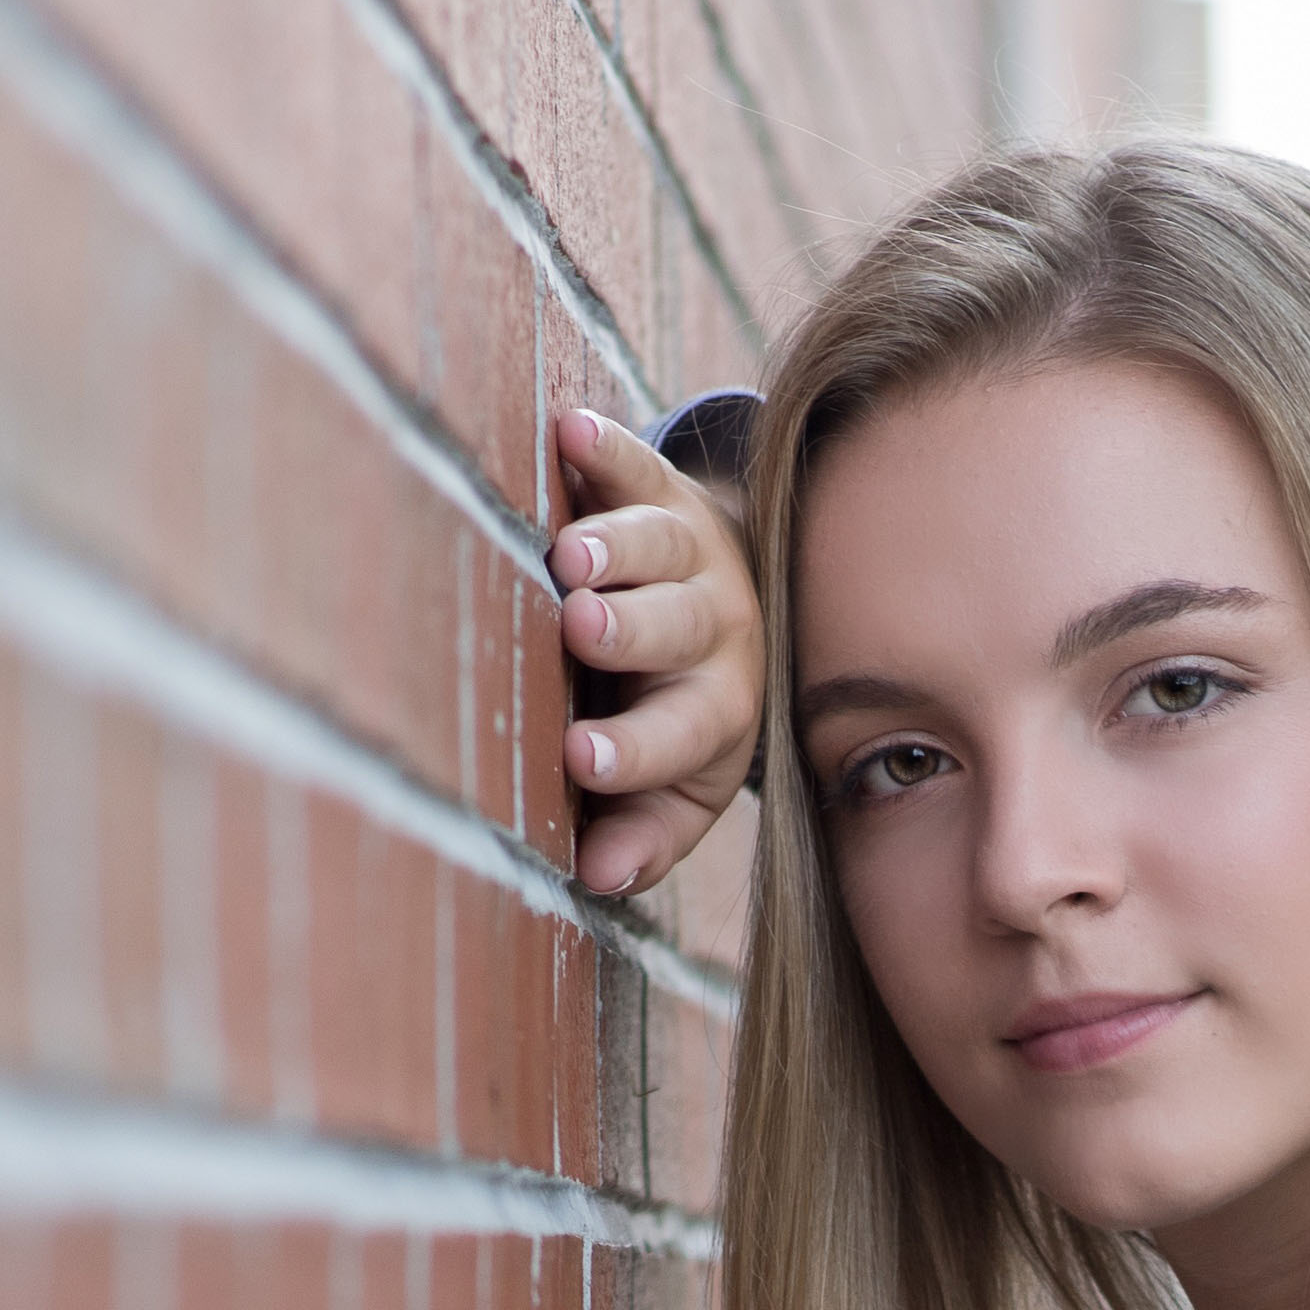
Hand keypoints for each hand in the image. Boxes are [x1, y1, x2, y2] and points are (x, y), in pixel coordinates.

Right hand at [553, 408, 764, 901]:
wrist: (739, 594)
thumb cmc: (679, 710)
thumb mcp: (681, 783)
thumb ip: (643, 829)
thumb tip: (597, 878)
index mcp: (719, 711)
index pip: (679, 735)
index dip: (634, 751)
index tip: (581, 757)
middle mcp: (718, 629)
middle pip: (677, 630)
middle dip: (632, 633)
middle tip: (583, 629)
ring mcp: (693, 554)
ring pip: (660, 548)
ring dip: (617, 548)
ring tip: (571, 555)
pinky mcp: (664, 489)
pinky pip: (640, 466)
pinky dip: (606, 448)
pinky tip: (569, 432)